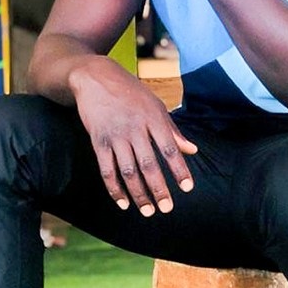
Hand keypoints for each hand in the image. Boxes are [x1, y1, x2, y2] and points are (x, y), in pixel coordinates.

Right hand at [69, 57, 197, 215]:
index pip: (169, 148)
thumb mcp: (155, 105)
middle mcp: (135, 128)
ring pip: (128, 171)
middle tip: (167, 208)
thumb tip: (192, 150)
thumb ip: (173, 130)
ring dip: (138, 194)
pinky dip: (114, 189)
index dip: (179, 169)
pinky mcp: (98, 141)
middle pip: (148, 164)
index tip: (187, 188)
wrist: (94, 76)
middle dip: (159, 188)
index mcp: (153, 118)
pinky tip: (123, 203)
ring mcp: (115, 135)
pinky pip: (106, 169)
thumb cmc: (130, 92)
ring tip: (148, 211)